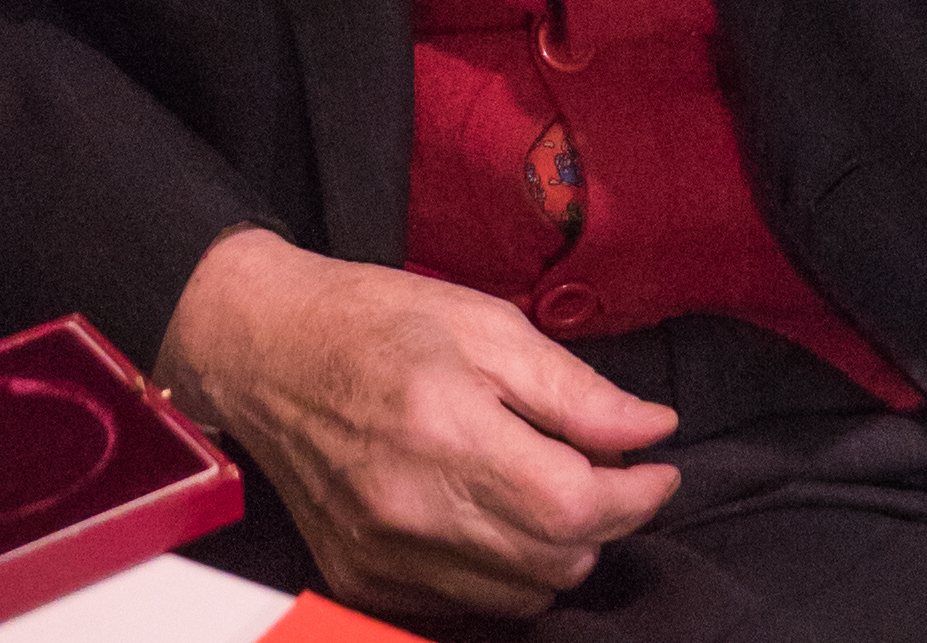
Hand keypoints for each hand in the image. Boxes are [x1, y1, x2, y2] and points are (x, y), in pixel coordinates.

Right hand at [156, 228, 679, 619]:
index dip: (636, 496)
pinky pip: (466, 605)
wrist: (267, 352)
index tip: (659, 470)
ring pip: (519, 595)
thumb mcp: (486, 323)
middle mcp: (412, 507)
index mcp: (446, 429)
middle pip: (554, 561)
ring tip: (547, 485)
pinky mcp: (363, 579)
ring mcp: (383, 555)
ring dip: (555, 549)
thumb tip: (651, 429)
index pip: (573, 506)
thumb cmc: (376, 322)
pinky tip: (494, 513)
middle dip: (602, 520)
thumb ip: (574, 389)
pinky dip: (501, 571)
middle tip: (604, 467)